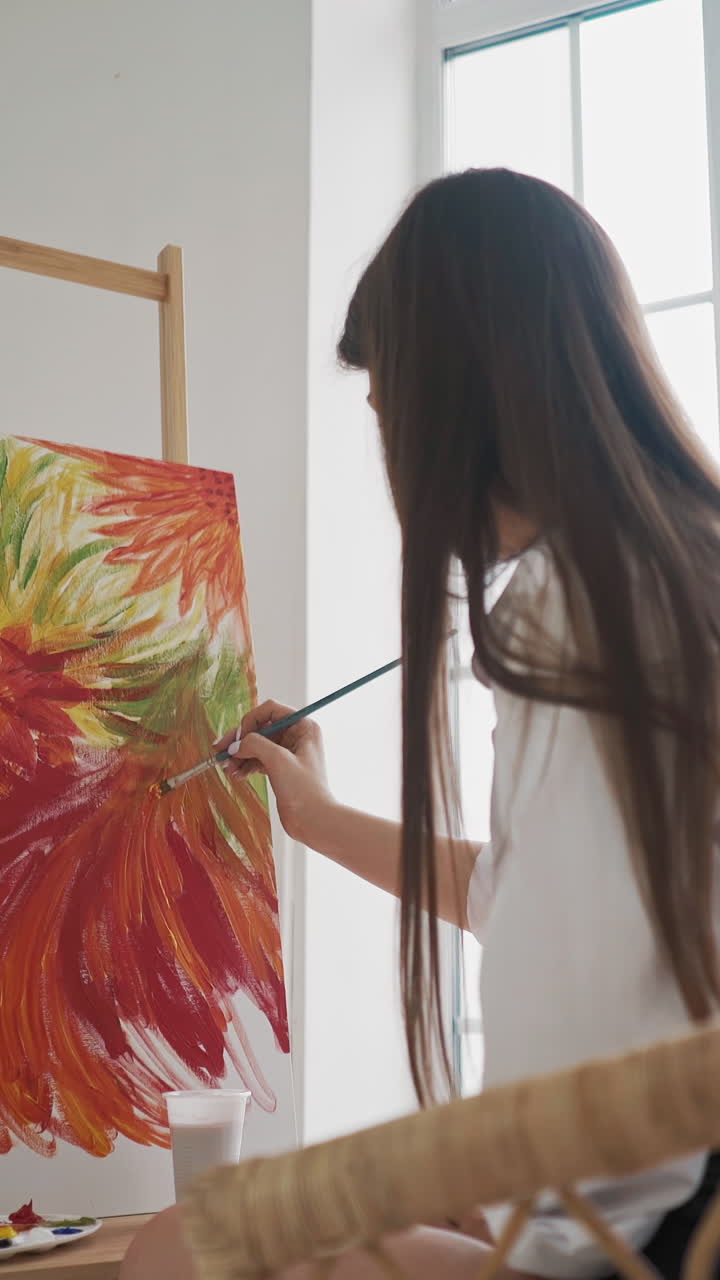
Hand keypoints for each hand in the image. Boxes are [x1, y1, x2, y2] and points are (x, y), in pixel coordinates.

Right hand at [220, 701, 334, 845]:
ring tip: (227, 768)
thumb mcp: (279, 761)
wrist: (314, 821)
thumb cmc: (305, 790)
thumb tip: (236, 744)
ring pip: (257, 746)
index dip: (252, 720)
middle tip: (220, 749)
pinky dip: (245, 766)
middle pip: (260, 728)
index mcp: (303, 726)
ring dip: (240, 755)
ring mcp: (288, 753)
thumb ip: (255, 745)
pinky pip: (258, 760)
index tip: (240, 738)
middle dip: (240, 740)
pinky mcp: (280, 769)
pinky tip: (236, 775)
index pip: (271, 710)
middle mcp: (296, 736)